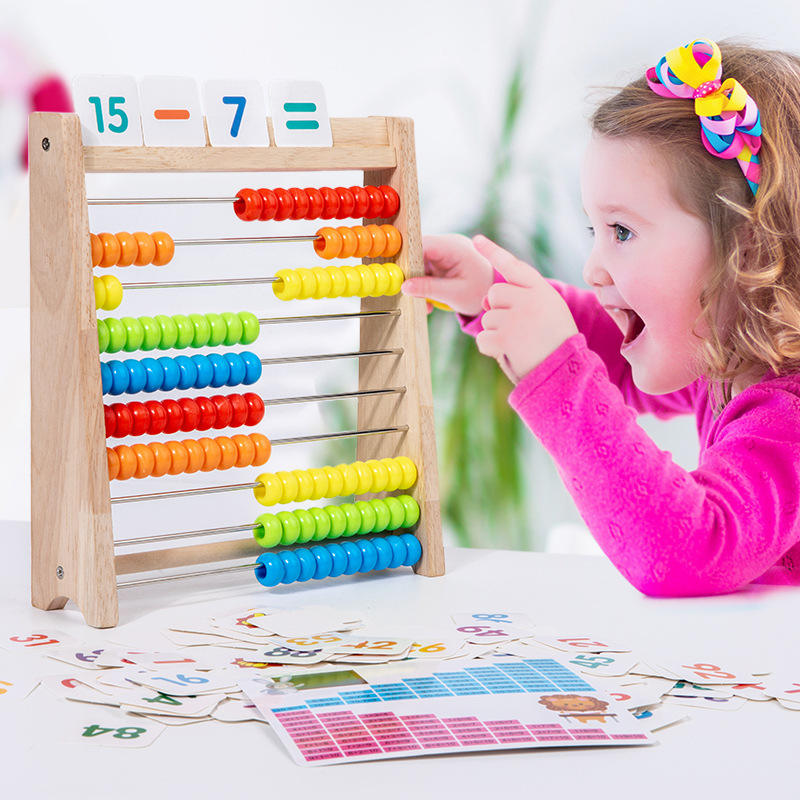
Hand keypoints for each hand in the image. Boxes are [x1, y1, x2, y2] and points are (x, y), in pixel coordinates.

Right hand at [401, 234, 493, 315]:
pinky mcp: (442, 262)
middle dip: (411, 275)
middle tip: (408, 295)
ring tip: (425, 305)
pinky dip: (424, 286)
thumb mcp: (455, 294)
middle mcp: (447, 245)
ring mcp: (444, 252)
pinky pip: (425, 270)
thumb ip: (429, 289)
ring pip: (419, 264)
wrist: (497, 295)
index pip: (422, 244)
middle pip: (417, 253)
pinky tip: (429, 304)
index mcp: (454, 247)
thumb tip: (404, 286)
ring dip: (417, 284)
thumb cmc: (481, 292)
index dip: (406, 259)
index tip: (397, 277)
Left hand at [473, 235, 577, 382]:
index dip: (494, 252)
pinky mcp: (505, 337)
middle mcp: (530, 299)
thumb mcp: (547, 313)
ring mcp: (517, 317)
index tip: (476, 240)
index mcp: (542, 290)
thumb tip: (486, 300)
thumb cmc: (556, 344)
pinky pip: (482, 338)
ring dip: (497, 333)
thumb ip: (521, 300)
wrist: (568, 373)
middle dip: (499, 310)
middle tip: (519, 329)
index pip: (514, 266)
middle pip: (494, 293)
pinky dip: (490, 349)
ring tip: (520, 344)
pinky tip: (509, 353)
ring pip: (487, 317)